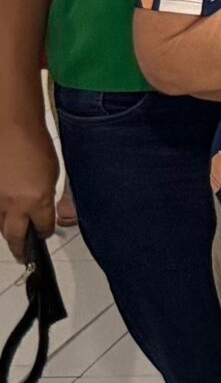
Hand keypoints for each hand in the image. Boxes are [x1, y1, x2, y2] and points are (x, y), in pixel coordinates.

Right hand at [0, 118, 58, 262]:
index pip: (42, 227)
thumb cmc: (35, 144)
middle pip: (15, 236)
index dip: (44, 231)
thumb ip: (48, 197)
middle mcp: (13, 204)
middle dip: (20, 247)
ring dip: (5, 230)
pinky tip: (3, 212)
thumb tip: (48, 211)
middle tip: (23, 254)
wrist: (11, 127)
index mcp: (37, 200)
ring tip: (11, 234)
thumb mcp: (53, 174)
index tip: (44, 233)